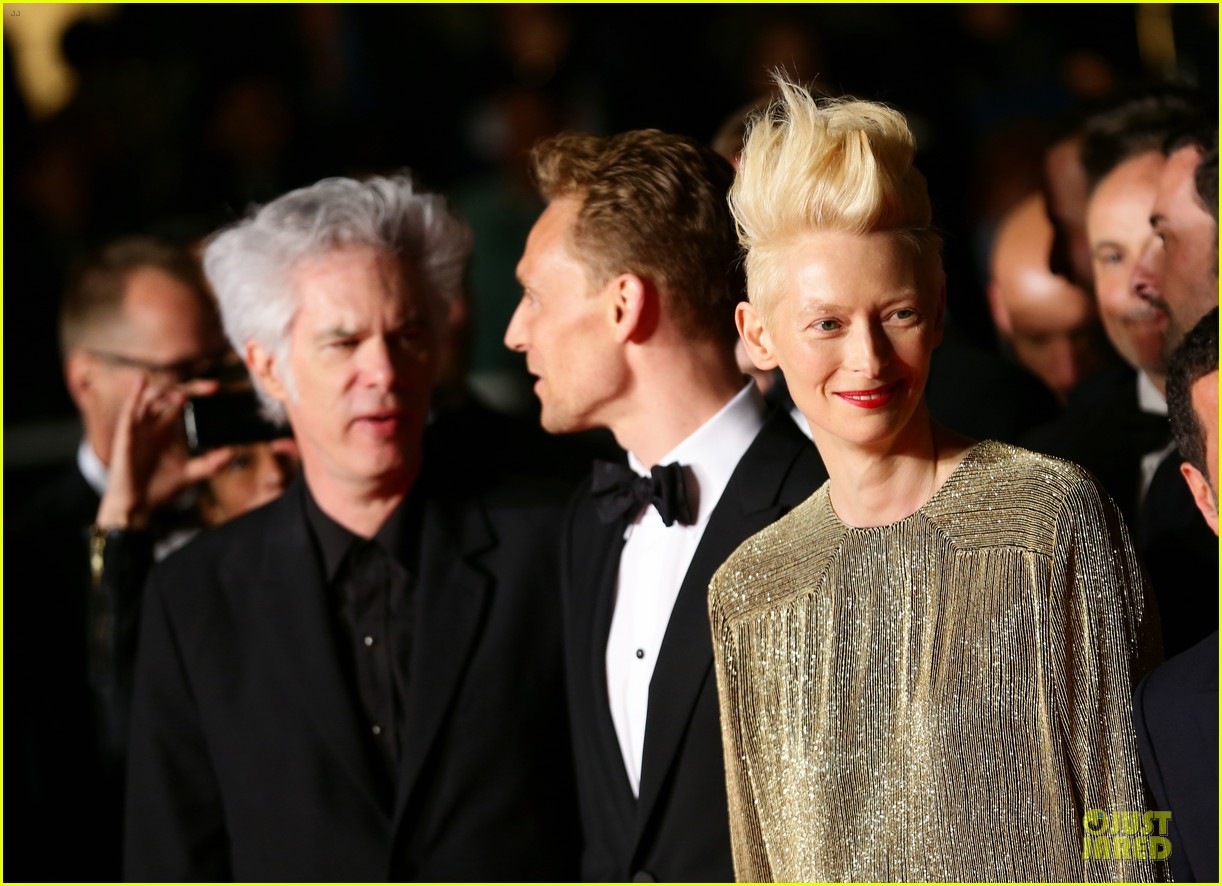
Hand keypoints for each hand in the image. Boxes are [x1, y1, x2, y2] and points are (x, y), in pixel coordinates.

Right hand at [95, 376, 234, 529]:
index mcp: (166, 430)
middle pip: (170, 396)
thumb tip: (231, 453)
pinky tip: (143, 382)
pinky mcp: (126, 436)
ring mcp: (138, 429)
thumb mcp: (190, 473)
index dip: (198, 392)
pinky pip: (128, 411)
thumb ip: (209, 463)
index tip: (218, 389)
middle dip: (191, 389)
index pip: (182, 402)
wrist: (136, 507)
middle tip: (214, 388)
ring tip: (185, 396)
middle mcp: (152, 425)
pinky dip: (135, 395)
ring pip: (150, 399)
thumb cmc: (157, 488)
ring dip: (167, 391)